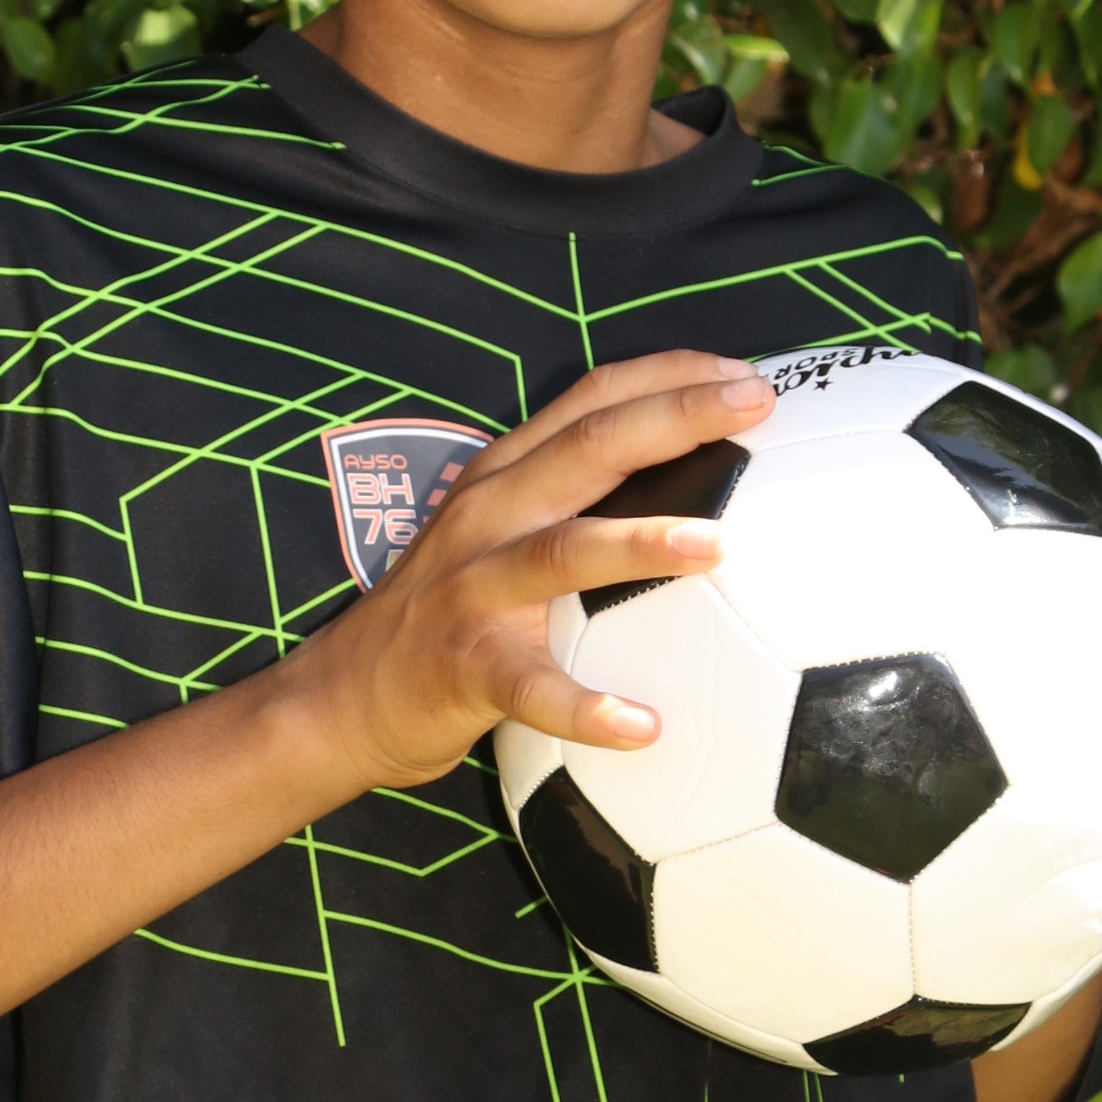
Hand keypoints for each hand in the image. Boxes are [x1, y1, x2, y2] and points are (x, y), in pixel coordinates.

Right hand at [280, 351, 776, 794]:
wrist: (346, 696)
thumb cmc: (452, 614)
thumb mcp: (501, 534)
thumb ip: (576, 501)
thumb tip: (697, 489)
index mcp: (507, 476)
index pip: (592, 400)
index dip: (668, 376)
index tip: (748, 375)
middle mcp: (490, 516)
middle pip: (588, 448)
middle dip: (673, 418)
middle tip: (755, 405)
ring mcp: (474, 589)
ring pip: (562, 554)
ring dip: (640, 544)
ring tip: (717, 547)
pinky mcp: (465, 665)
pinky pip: (532, 689)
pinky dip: (586, 708)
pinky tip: (643, 726)